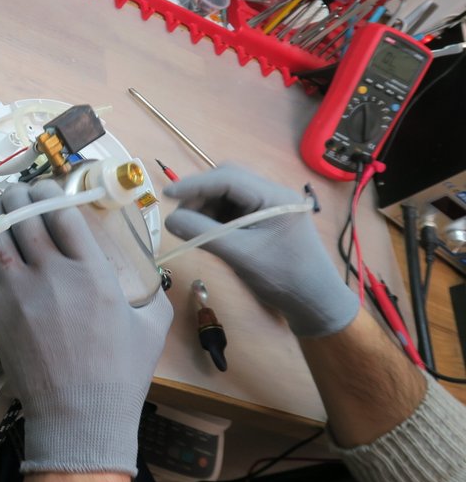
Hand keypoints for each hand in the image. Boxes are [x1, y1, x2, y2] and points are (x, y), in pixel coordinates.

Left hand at [0, 181, 172, 475]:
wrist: (80, 416)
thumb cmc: (121, 376)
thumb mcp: (153, 327)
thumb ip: (154, 292)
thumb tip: (153, 272)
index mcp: (93, 271)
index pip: (63, 212)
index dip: (51, 191)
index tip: (48, 188)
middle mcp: (52, 273)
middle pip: (25, 215)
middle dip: (19, 195)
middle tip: (18, 193)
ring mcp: (18, 292)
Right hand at [164, 164, 358, 337]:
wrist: (315, 303)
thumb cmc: (283, 277)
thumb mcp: (239, 254)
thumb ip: (203, 233)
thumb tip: (170, 219)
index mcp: (273, 196)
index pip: (227, 178)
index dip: (194, 185)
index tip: (167, 195)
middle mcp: (272, 194)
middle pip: (228, 181)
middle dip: (201, 195)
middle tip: (181, 216)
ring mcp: (269, 207)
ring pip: (229, 196)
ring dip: (207, 208)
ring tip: (193, 229)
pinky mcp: (265, 220)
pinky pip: (235, 210)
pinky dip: (216, 218)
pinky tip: (208, 233)